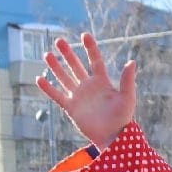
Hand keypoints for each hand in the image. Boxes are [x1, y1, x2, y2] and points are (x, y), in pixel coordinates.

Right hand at [36, 33, 137, 148]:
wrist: (112, 137)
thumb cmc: (123, 118)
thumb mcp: (127, 97)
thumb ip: (127, 80)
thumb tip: (132, 62)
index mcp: (102, 82)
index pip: (95, 61)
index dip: (90, 48)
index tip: (84, 35)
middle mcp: (89, 87)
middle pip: (76, 66)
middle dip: (68, 54)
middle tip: (58, 40)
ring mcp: (79, 96)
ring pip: (64, 78)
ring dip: (56, 67)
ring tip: (46, 54)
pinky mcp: (71, 107)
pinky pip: (57, 95)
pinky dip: (48, 88)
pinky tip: (39, 79)